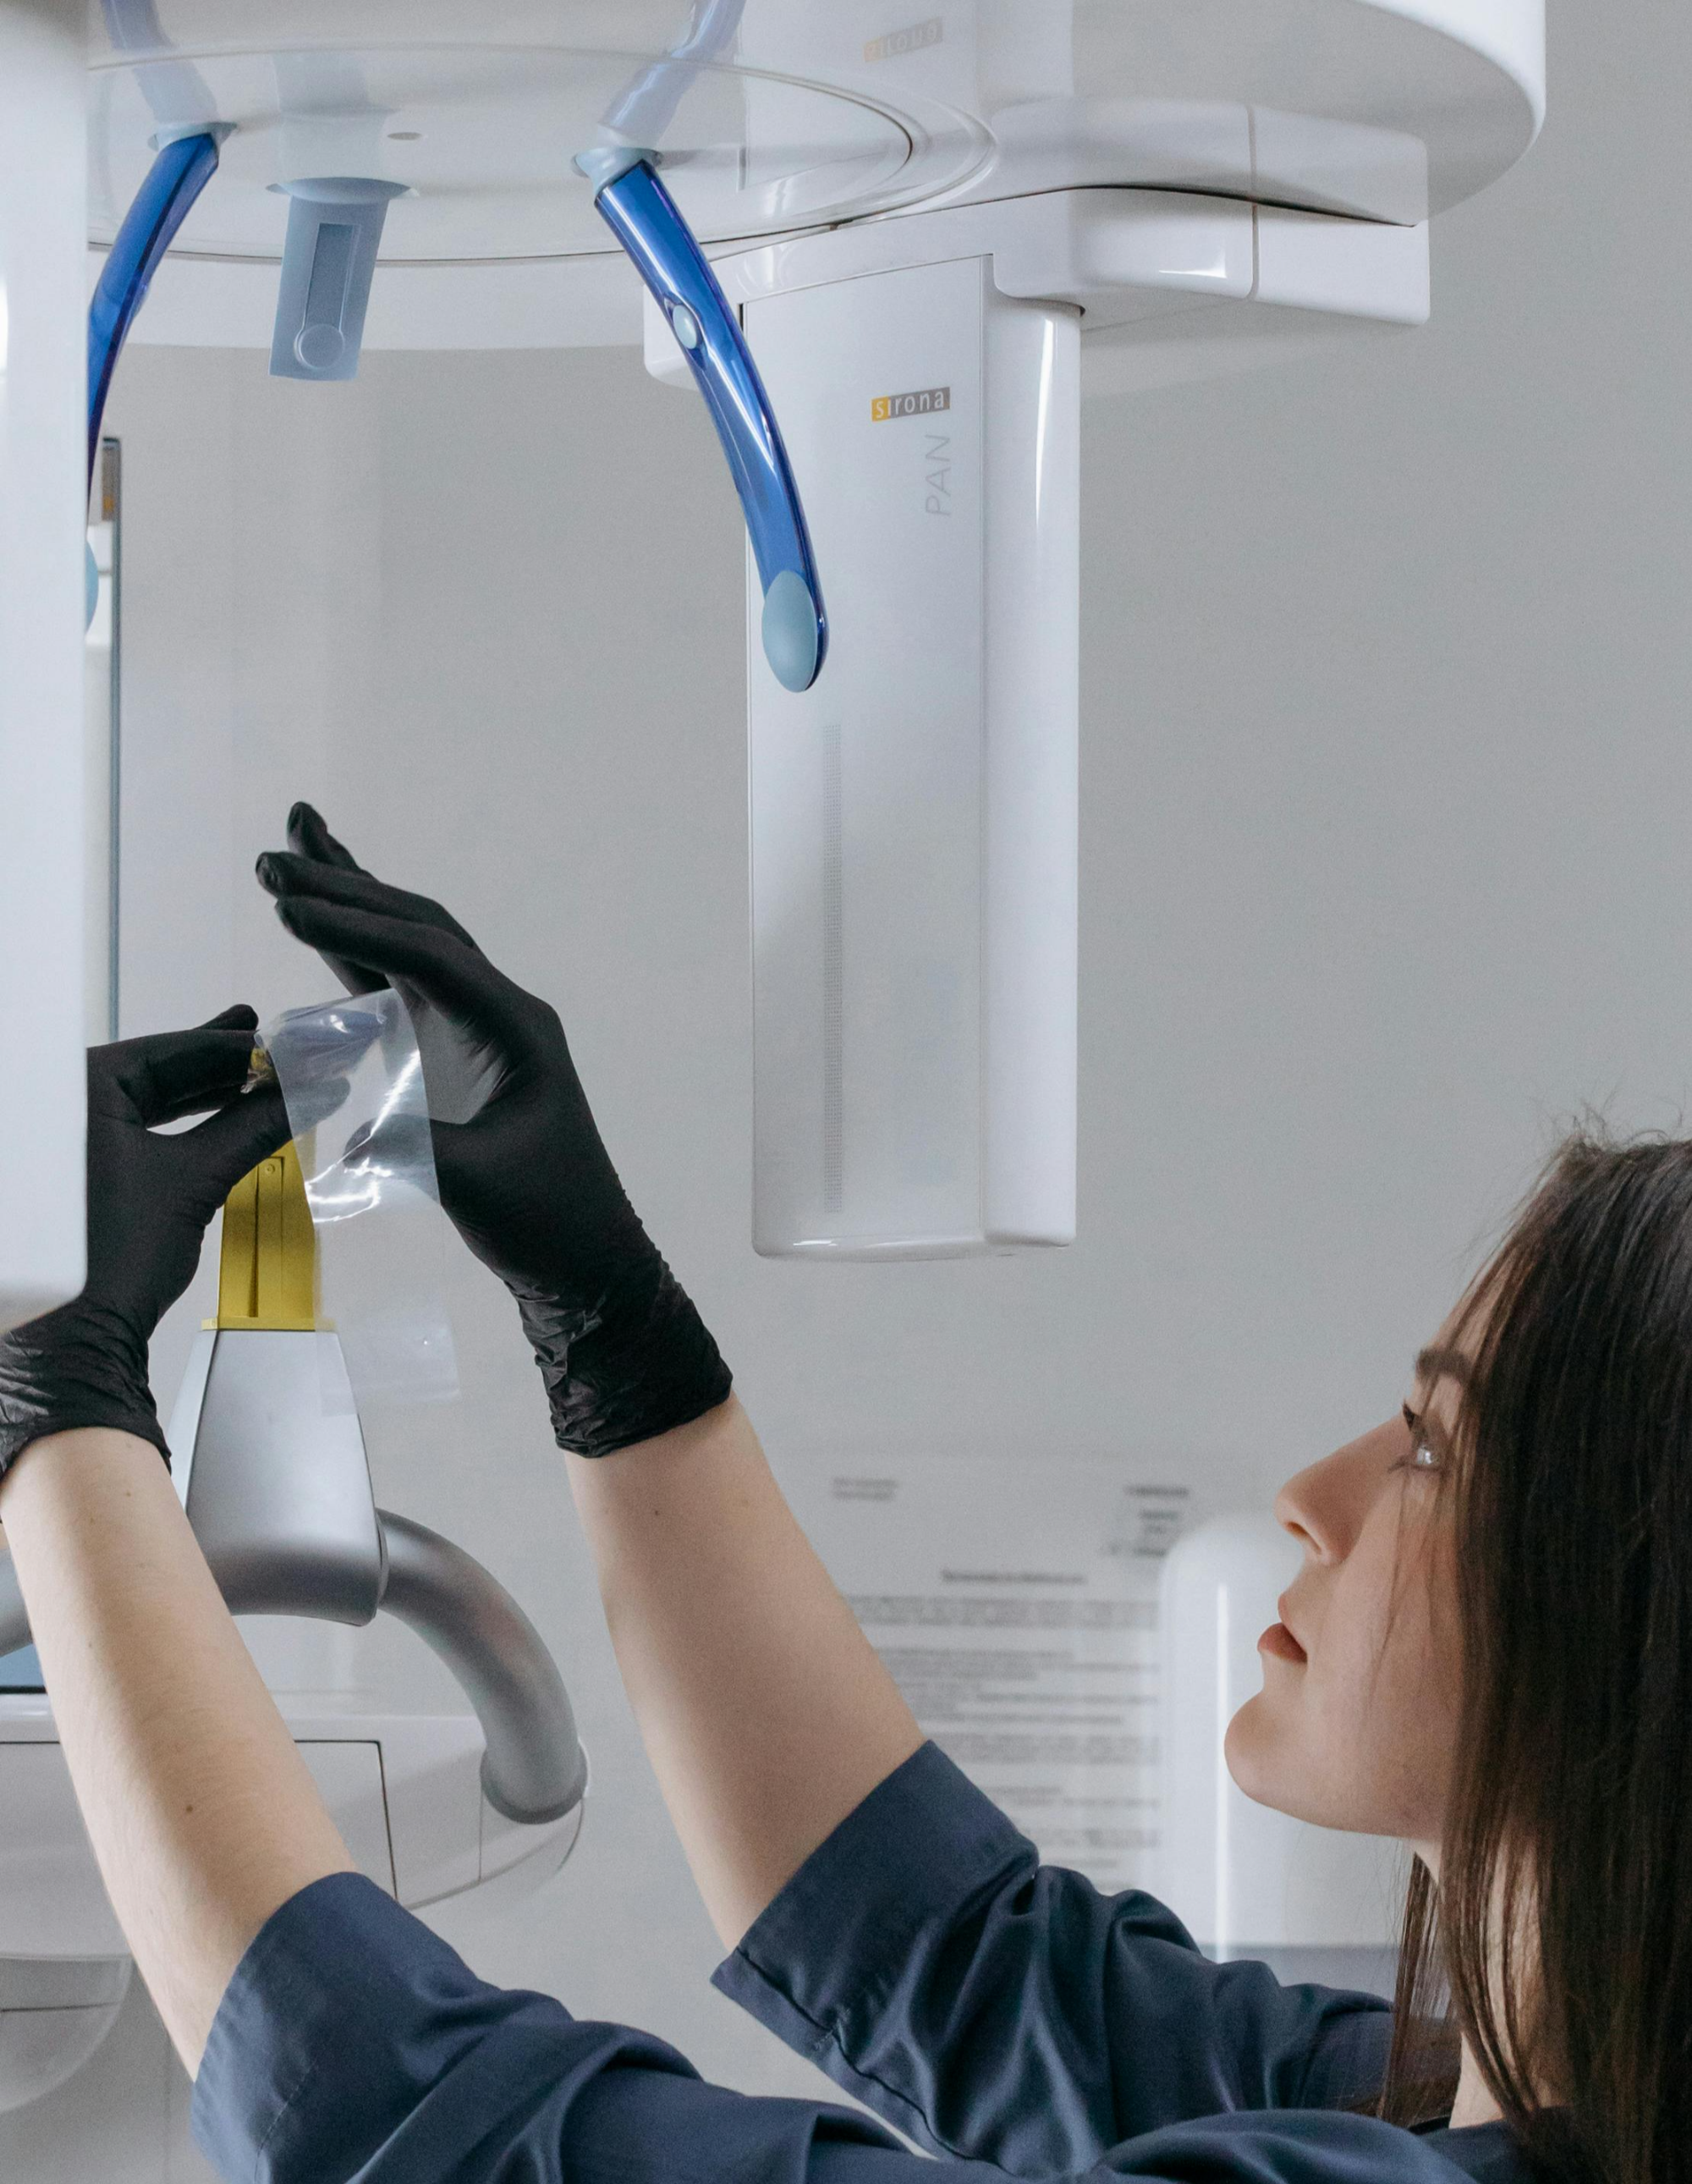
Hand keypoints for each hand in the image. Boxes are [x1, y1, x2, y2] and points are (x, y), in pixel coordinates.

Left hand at [0, 1009, 288, 1471]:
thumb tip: (316, 1090)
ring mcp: (69, 1136)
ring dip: (207, 1093)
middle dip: (221, 1064)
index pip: (169, 1050)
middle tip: (277, 1047)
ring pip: (151, 1099)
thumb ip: (255, 1127)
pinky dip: (184, 1123)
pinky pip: (139, 1128)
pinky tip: (226, 1114)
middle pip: (159, 1070)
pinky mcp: (80, 1168)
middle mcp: (67, 1101)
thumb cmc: (124, 1249)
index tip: (284, 1039)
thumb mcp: (196, 1180)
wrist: (76, 1336)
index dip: (234, 1047)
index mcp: (81, 1088)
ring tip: (262, 1075)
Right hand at [258, 804, 730, 1455]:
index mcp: (516, 1028)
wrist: (582, 1260)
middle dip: (348, 888)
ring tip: (292, 850)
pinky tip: (321, 922)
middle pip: (419, 930)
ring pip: (411, 945)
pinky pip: (403, 984)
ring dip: (354, 900)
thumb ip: (416, 1153)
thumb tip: (350, 1139)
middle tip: (275, 854)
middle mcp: (500, 1012)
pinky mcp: (456, 1054)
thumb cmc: (545, 1222)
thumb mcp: (476, 1187)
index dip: (358, 930)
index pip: (430, 958)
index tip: (290, 907)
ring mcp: (478, 1029)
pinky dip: (358, 950)